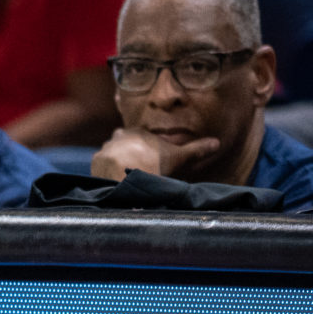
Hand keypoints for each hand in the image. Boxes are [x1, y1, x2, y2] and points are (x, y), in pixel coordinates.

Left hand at [90, 127, 212, 181]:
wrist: (129, 178)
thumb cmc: (155, 166)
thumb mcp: (179, 157)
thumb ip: (196, 150)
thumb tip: (217, 142)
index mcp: (138, 132)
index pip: (140, 136)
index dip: (145, 147)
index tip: (149, 158)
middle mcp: (119, 136)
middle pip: (123, 143)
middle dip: (128, 152)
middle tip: (136, 166)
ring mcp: (105, 148)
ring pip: (111, 154)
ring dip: (115, 162)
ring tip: (124, 176)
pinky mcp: (95, 162)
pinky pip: (100, 166)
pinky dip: (105, 172)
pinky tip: (113, 181)